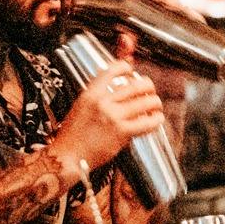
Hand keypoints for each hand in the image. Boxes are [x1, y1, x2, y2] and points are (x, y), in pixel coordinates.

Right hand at [52, 59, 164, 180]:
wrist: (68, 155)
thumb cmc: (73, 135)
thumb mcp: (81, 107)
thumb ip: (98, 98)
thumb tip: (118, 91)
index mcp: (91, 94)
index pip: (112, 70)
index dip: (125, 67)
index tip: (131, 71)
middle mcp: (103, 102)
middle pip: (136, 85)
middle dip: (148, 86)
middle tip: (150, 91)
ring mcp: (113, 117)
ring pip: (145, 103)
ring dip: (155, 103)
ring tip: (156, 106)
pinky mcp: (121, 133)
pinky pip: (146, 123)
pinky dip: (155, 120)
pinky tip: (156, 120)